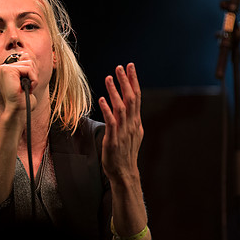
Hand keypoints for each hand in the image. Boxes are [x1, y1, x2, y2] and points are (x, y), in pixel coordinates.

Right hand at [0, 52, 35, 108]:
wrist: (17, 110)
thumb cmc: (22, 99)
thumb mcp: (26, 80)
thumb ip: (25, 67)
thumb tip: (24, 54)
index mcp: (4, 70)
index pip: (24, 60)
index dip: (31, 72)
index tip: (28, 83)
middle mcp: (1, 68)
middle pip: (27, 60)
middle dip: (33, 74)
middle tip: (28, 86)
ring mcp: (3, 68)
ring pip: (29, 64)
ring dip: (33, 77)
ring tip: (27, 87)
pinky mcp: (8, 70)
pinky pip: (28, 69)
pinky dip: (33, 79)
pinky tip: (28, 88)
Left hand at [98, 63, 143, 182]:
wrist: (124, 172)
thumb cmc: (125, 152)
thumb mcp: (131, 133)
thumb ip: (129, 118)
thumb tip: (127, 105)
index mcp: (136, 121)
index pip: (137, 96)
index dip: (133, 81)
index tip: (130, 66)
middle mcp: (132, 124)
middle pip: (131, 99)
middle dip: (126, 81)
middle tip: (120, 67)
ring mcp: (124, 132)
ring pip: (121, 108)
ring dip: (115, 92)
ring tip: (109, 78)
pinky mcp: (114, 140)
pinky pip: (111, 122)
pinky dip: (107, 110)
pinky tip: (102, 100)